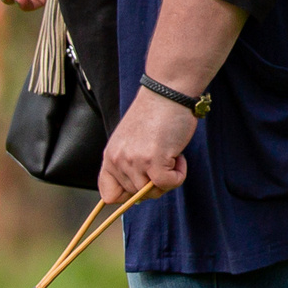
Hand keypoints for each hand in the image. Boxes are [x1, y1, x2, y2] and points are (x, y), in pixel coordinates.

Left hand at [98, 88, 195, 204]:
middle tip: (163, 159)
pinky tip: (179, 156)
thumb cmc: (154, 114)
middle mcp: (118, 160)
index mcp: (110, 156)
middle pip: (136, 195)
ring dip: (168, 178)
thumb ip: (130, 164)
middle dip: (154, 183)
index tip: (143, 182)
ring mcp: (134, 161)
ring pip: (152, 192)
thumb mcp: (131, 141)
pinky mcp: (153, 159)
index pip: (109, 195)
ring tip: (171, 153)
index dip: (128, 195)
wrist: (167, 92)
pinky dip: (179, 175)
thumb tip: (140, 195)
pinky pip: (168, 183)